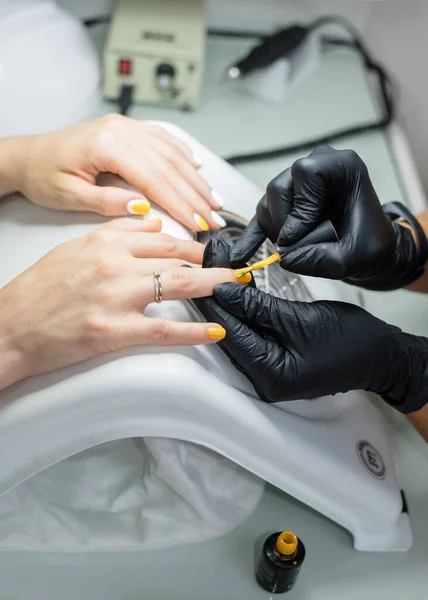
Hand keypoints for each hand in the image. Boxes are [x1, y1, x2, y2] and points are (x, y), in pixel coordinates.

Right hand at [0, 219, 243, 390]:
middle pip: (177, 257)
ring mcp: (115, 298)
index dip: (194, 243)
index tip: (211, 248)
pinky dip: (193, 331)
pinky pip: (164, 329)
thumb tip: (153, 224)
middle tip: (235, 267)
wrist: (11, 327)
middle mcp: (113, 265)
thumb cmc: (38, 291)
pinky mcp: (113, 331)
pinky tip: (213, 331)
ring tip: (235, 287)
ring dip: (213, 286)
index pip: (162, 237)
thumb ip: (115, 232)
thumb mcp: (73, 248)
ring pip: (177, 286)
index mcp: (104, 242)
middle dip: (211, 262)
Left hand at [13, 115, 225, 231]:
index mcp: (107, 144)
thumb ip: (108, 201)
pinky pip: (163, 139)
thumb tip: (144, 207)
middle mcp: (121, 130)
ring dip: (196, 178)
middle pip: (170, 166)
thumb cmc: (45, 176)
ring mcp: (126, 126)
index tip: (199, 223)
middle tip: (215, 218)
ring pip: (172, 153)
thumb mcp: (70, 195)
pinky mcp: (128, 129)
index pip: (155, 179)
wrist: (29, 157)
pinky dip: (184, 155)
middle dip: (196, 195)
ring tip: (214, 200)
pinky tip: (197, 168)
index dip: (182, 204)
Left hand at [195, 283, 427, 412]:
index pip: (230, 333)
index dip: (213, 303)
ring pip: (239, 335)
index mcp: (271, 375)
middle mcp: (265, 381)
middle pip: (230, 335)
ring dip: (230, 307)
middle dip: (218, 303)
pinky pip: (252, 337)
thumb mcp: (300, 318)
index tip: (199, 277)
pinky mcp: (276, 364)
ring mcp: (270, 374)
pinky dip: (245, 316)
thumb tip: (224, 289)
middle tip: (204, 271)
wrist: (381, 355)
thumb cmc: (351, 341)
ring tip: (215, 278)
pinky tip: (237, 296)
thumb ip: (258, 306)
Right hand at [231, 145, 423, 289]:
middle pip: (279, 188)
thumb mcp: (350, 258)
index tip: (306, 234)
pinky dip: (252, 237)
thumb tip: (281, 256)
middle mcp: (316, 167)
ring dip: (275, 232)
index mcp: (341, 166)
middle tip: (298, 246)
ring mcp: (298, 184)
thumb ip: (318, 259)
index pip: (306, 173)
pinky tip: (241, 255)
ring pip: (267, 203)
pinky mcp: (286, 204)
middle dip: (284, 223)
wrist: (371, 251)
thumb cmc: (370, 247)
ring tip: (296, 249)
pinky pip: (261, 216)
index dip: (301, 207)